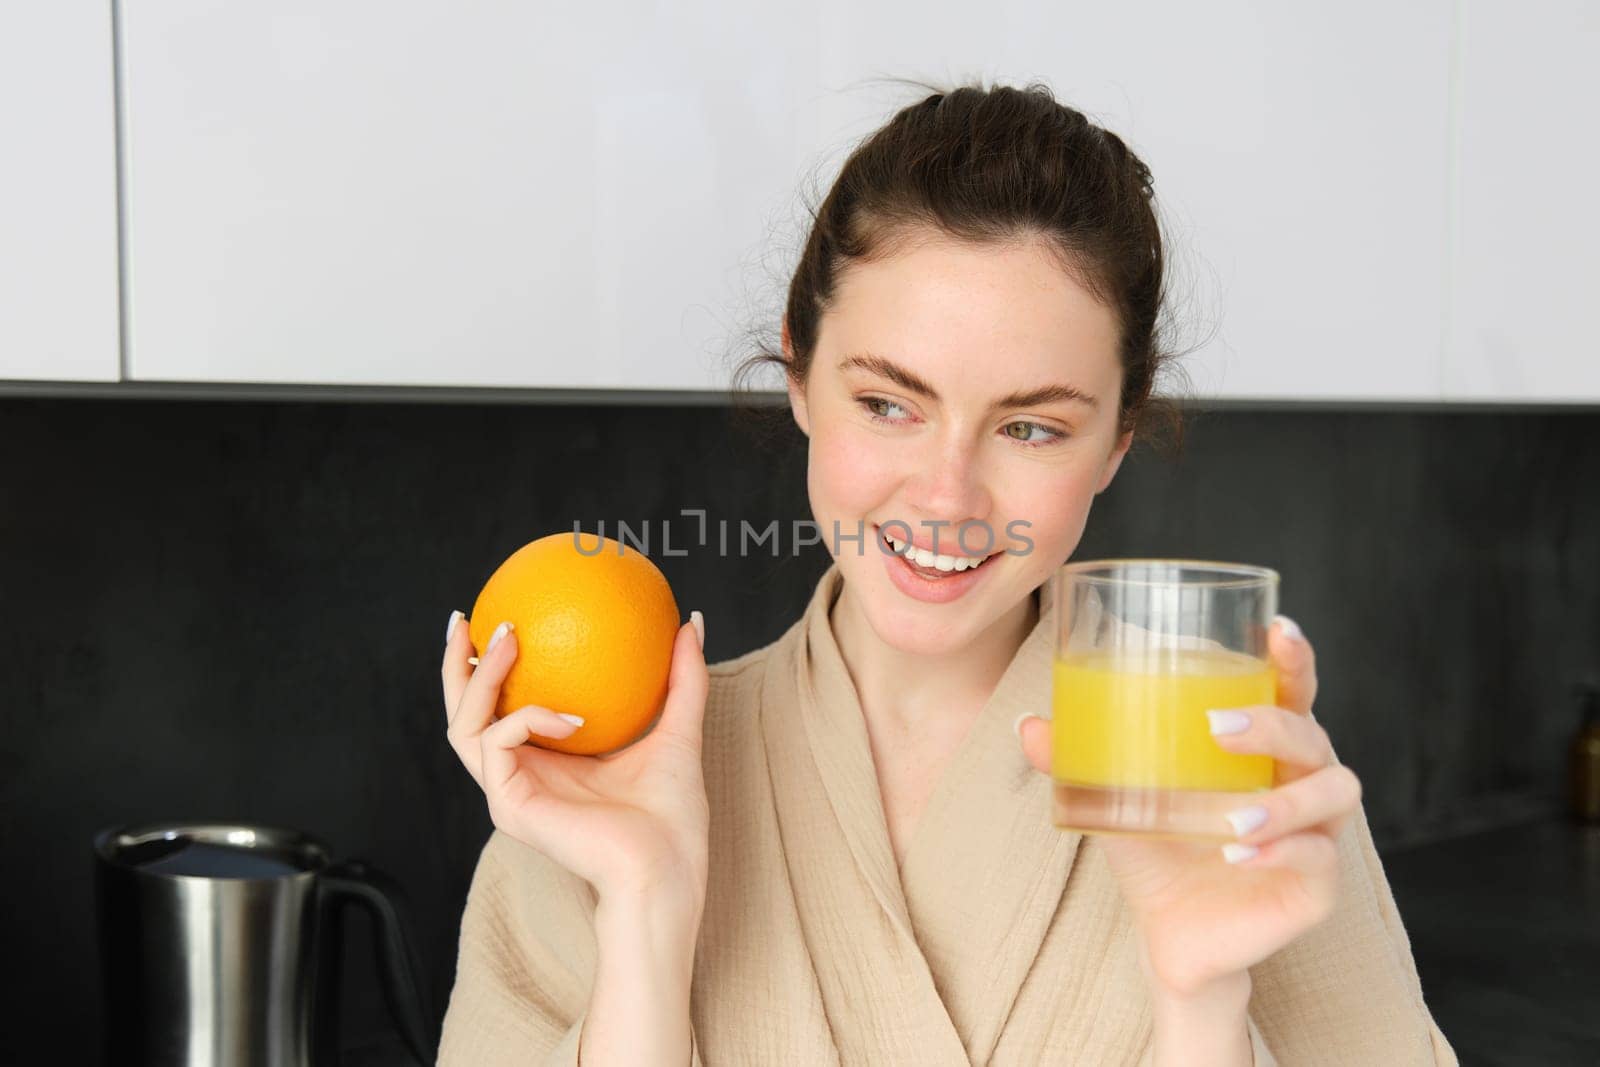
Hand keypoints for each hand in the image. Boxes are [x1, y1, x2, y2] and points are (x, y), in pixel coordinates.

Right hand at [442, 612, 711, 910]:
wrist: (665, 872)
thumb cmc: (672, 818)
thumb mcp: (678, 731)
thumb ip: (682, 679)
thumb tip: (691, 622)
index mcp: (548, 764)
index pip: (502, 710)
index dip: (489, 668)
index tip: (499, 620)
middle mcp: (520, 777)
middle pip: (463, 715)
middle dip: (456, 665)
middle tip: (468, 619)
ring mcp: (509, 794)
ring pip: (464, 727)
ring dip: (478, 677)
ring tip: (507, 637)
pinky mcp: (510, 806)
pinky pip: (499, 742)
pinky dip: (529, 717)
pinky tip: (572, 716)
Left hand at [1016, 617, 1362, 997]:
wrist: (1167, 932)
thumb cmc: (1156, 847)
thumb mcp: (1113, 798)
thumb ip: (1076, 760)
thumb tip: (1027, 726)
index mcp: (1262, 747)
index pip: (1292, 691)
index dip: (1295, 658)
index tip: (1279, 629)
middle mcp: (1299, 781)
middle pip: (1312, 735)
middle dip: (1273, 726)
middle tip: (1219, 728)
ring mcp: (1317, 831)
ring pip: (1332, 793)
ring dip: (1284, 801)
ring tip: (1232, 817)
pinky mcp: (1317, 885)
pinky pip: (1317, 857)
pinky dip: (1282, 851)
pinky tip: (1239, 854)